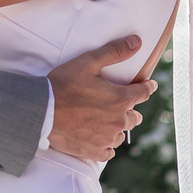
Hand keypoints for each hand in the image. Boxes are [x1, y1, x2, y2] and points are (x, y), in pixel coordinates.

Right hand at [45, 35, 156, 160]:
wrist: (42, 111)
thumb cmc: (63, 84)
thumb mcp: (88, 62)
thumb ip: (114, 52)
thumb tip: (137, 42)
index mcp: (120, 99)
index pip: (143, 93)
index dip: (147, 87)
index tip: (150, 85)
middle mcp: (118, 121)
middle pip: (134, 118)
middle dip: (131, 110)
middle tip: (123, 105)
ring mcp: (106, 138)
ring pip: (121, 135)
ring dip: (117, 127)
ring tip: (107, 122)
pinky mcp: (94, 151)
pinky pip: (108, 151)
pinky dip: (106, 145)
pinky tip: (99, 138)